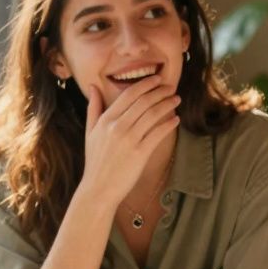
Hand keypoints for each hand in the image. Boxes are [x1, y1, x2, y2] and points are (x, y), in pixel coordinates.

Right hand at [79, 77, 179, 205]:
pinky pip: (158, 133)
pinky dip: (168, 124)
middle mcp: (117, 127)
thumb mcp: (90, 132)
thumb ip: (93, 108)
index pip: (129, 94)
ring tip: (176, 99)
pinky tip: (175, 119)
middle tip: (171, 86)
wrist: (99, 189)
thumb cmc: (95, 161)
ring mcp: (129, 140)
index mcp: (106, 120)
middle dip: (160, 91)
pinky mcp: (140, 153)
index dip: (146, 84)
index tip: (157, 79)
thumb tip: (93, 86)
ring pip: (152, 114)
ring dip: (167, 104)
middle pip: (143, 101)